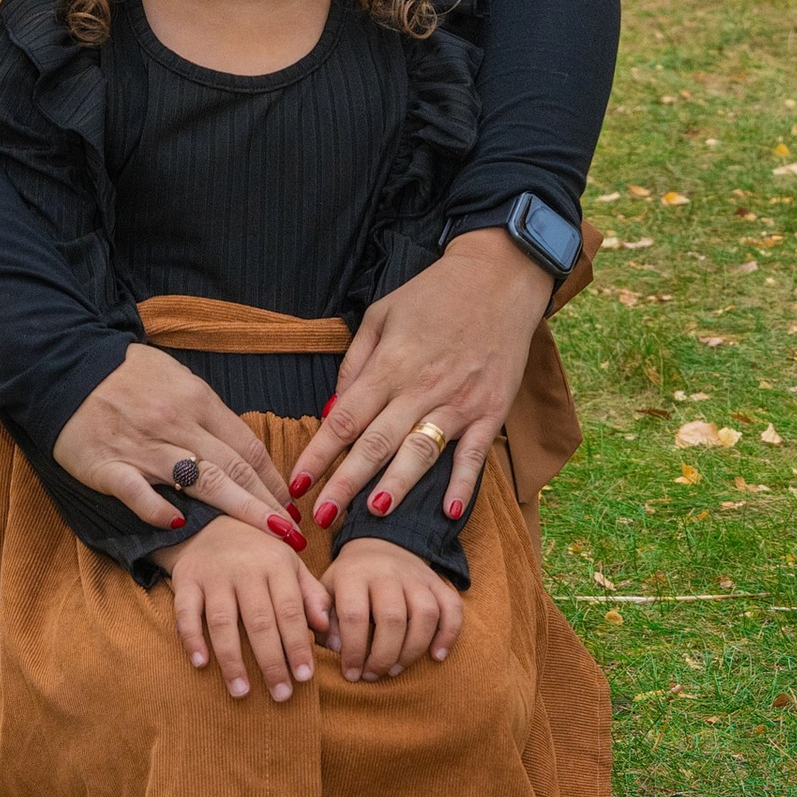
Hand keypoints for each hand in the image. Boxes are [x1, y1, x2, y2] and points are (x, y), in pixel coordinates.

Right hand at [53, 342, 298, 539]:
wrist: (66, 367)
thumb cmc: (126, 374)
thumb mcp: (176, 378)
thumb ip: (205, 411)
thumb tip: (236, 444)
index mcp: (197, 401)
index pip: (246, 447)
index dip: (273, 479)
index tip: (291, 505)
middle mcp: (177, 424)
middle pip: (234, 468)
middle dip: (269, 503)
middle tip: (294, 533)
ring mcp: (144, 446)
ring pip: (201, 481)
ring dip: (239, 510)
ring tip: (267, 535)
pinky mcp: (109, 466)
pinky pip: (137, 491)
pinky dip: (158, 509)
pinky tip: (176, 524)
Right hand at [171, 521, 335, 702]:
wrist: (213, 521)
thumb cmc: (260, 553)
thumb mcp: (291, 565)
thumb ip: (311, 595)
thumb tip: (326, 628)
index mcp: (276, 564)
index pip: (290, 611)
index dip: (297, 646)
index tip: (305, 677)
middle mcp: (245, 568)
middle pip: (260, 621)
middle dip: (271, 662)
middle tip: (281, 696)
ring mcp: (214, 574)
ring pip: (223, 622)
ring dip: (233, 660)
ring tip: (242, 692)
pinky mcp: (186, 580)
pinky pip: (187, 612)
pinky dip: (192, 638)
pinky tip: (201, 664)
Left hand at [296, 229, 555, 533]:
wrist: (499, 278)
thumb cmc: (433, 295)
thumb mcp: (381, 314)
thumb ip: (355, 363)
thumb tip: (332, 410)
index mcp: (390, 363)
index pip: (345, 418)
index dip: (319, 454)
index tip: (297, 483)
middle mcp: (421, 387)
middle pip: (376, 443)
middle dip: (345, 484)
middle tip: (321, 518)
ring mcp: (458, 401)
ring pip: (420, 452)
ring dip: (396, 486)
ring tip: (373, 516)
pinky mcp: (490, 410)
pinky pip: (474, 455)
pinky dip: (462, 484)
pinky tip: (450, 513)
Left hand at [325, 536, 460, 680]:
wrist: (379, 544)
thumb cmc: (349, 580)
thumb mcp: (326, 589)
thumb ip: (321, 615)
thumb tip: (332, 647)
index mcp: (354, 573)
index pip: (354, 615)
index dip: (353, 650)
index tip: (351, 674)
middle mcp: (387, 571)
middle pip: (393, 618)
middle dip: (383, 656)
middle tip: (373, 675)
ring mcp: (416, 576)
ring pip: (425, 614)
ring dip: (413, 650)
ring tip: (396, 669)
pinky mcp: (437, 581)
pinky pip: (452, 607)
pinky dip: (448, 635)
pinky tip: (436, 656)